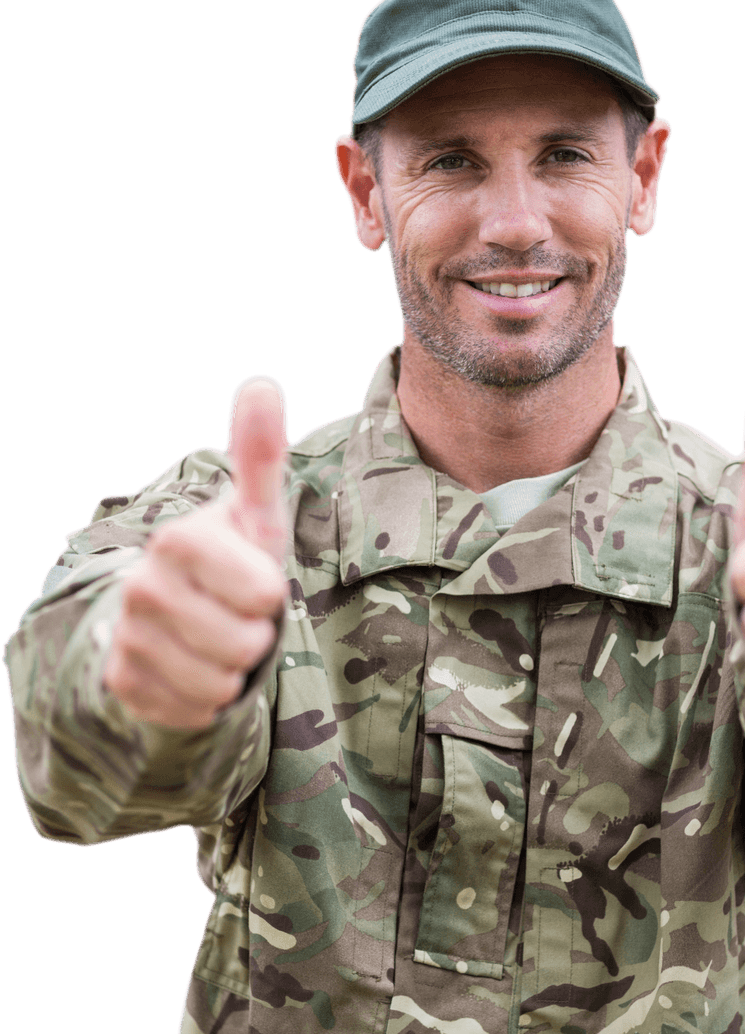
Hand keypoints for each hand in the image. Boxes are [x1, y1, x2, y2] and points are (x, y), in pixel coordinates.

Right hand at [102, 376, 288, 728]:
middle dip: (258, 635)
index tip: (260, 584)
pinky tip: (198, 670)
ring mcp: (126, 636)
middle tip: (241, 616)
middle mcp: (140, 585)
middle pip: (243, 642)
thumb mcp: (257, 515)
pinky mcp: (122, 683)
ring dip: (236, 669)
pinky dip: (209, 699)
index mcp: (178, 539)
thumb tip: (261, 383)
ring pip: (217, 681)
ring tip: (223, 640)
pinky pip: (192, 712)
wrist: (182, 614)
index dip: (271, 594)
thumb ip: (259, 457)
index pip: (259, 590)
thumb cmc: (234, 559)